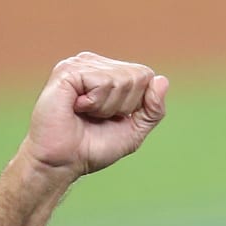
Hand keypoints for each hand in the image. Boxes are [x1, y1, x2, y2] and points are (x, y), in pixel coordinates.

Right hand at [20, 52, 168, 182]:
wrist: (63, 161)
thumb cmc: (92, 147)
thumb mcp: (133, 131)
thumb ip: (153, 110)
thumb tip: (163, 80)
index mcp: (109, 73)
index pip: (145, 76)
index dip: (136, 104)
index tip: (113, 118)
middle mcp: (94, 64)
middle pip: (138, 76)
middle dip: (124, 106)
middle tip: (98, 117)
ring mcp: (80, 64)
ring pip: (122, 80)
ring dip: (108, 107)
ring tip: (86, 113)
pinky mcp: (68, 70)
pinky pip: (103, 82)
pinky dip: (96, 103)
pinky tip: (77, 108)